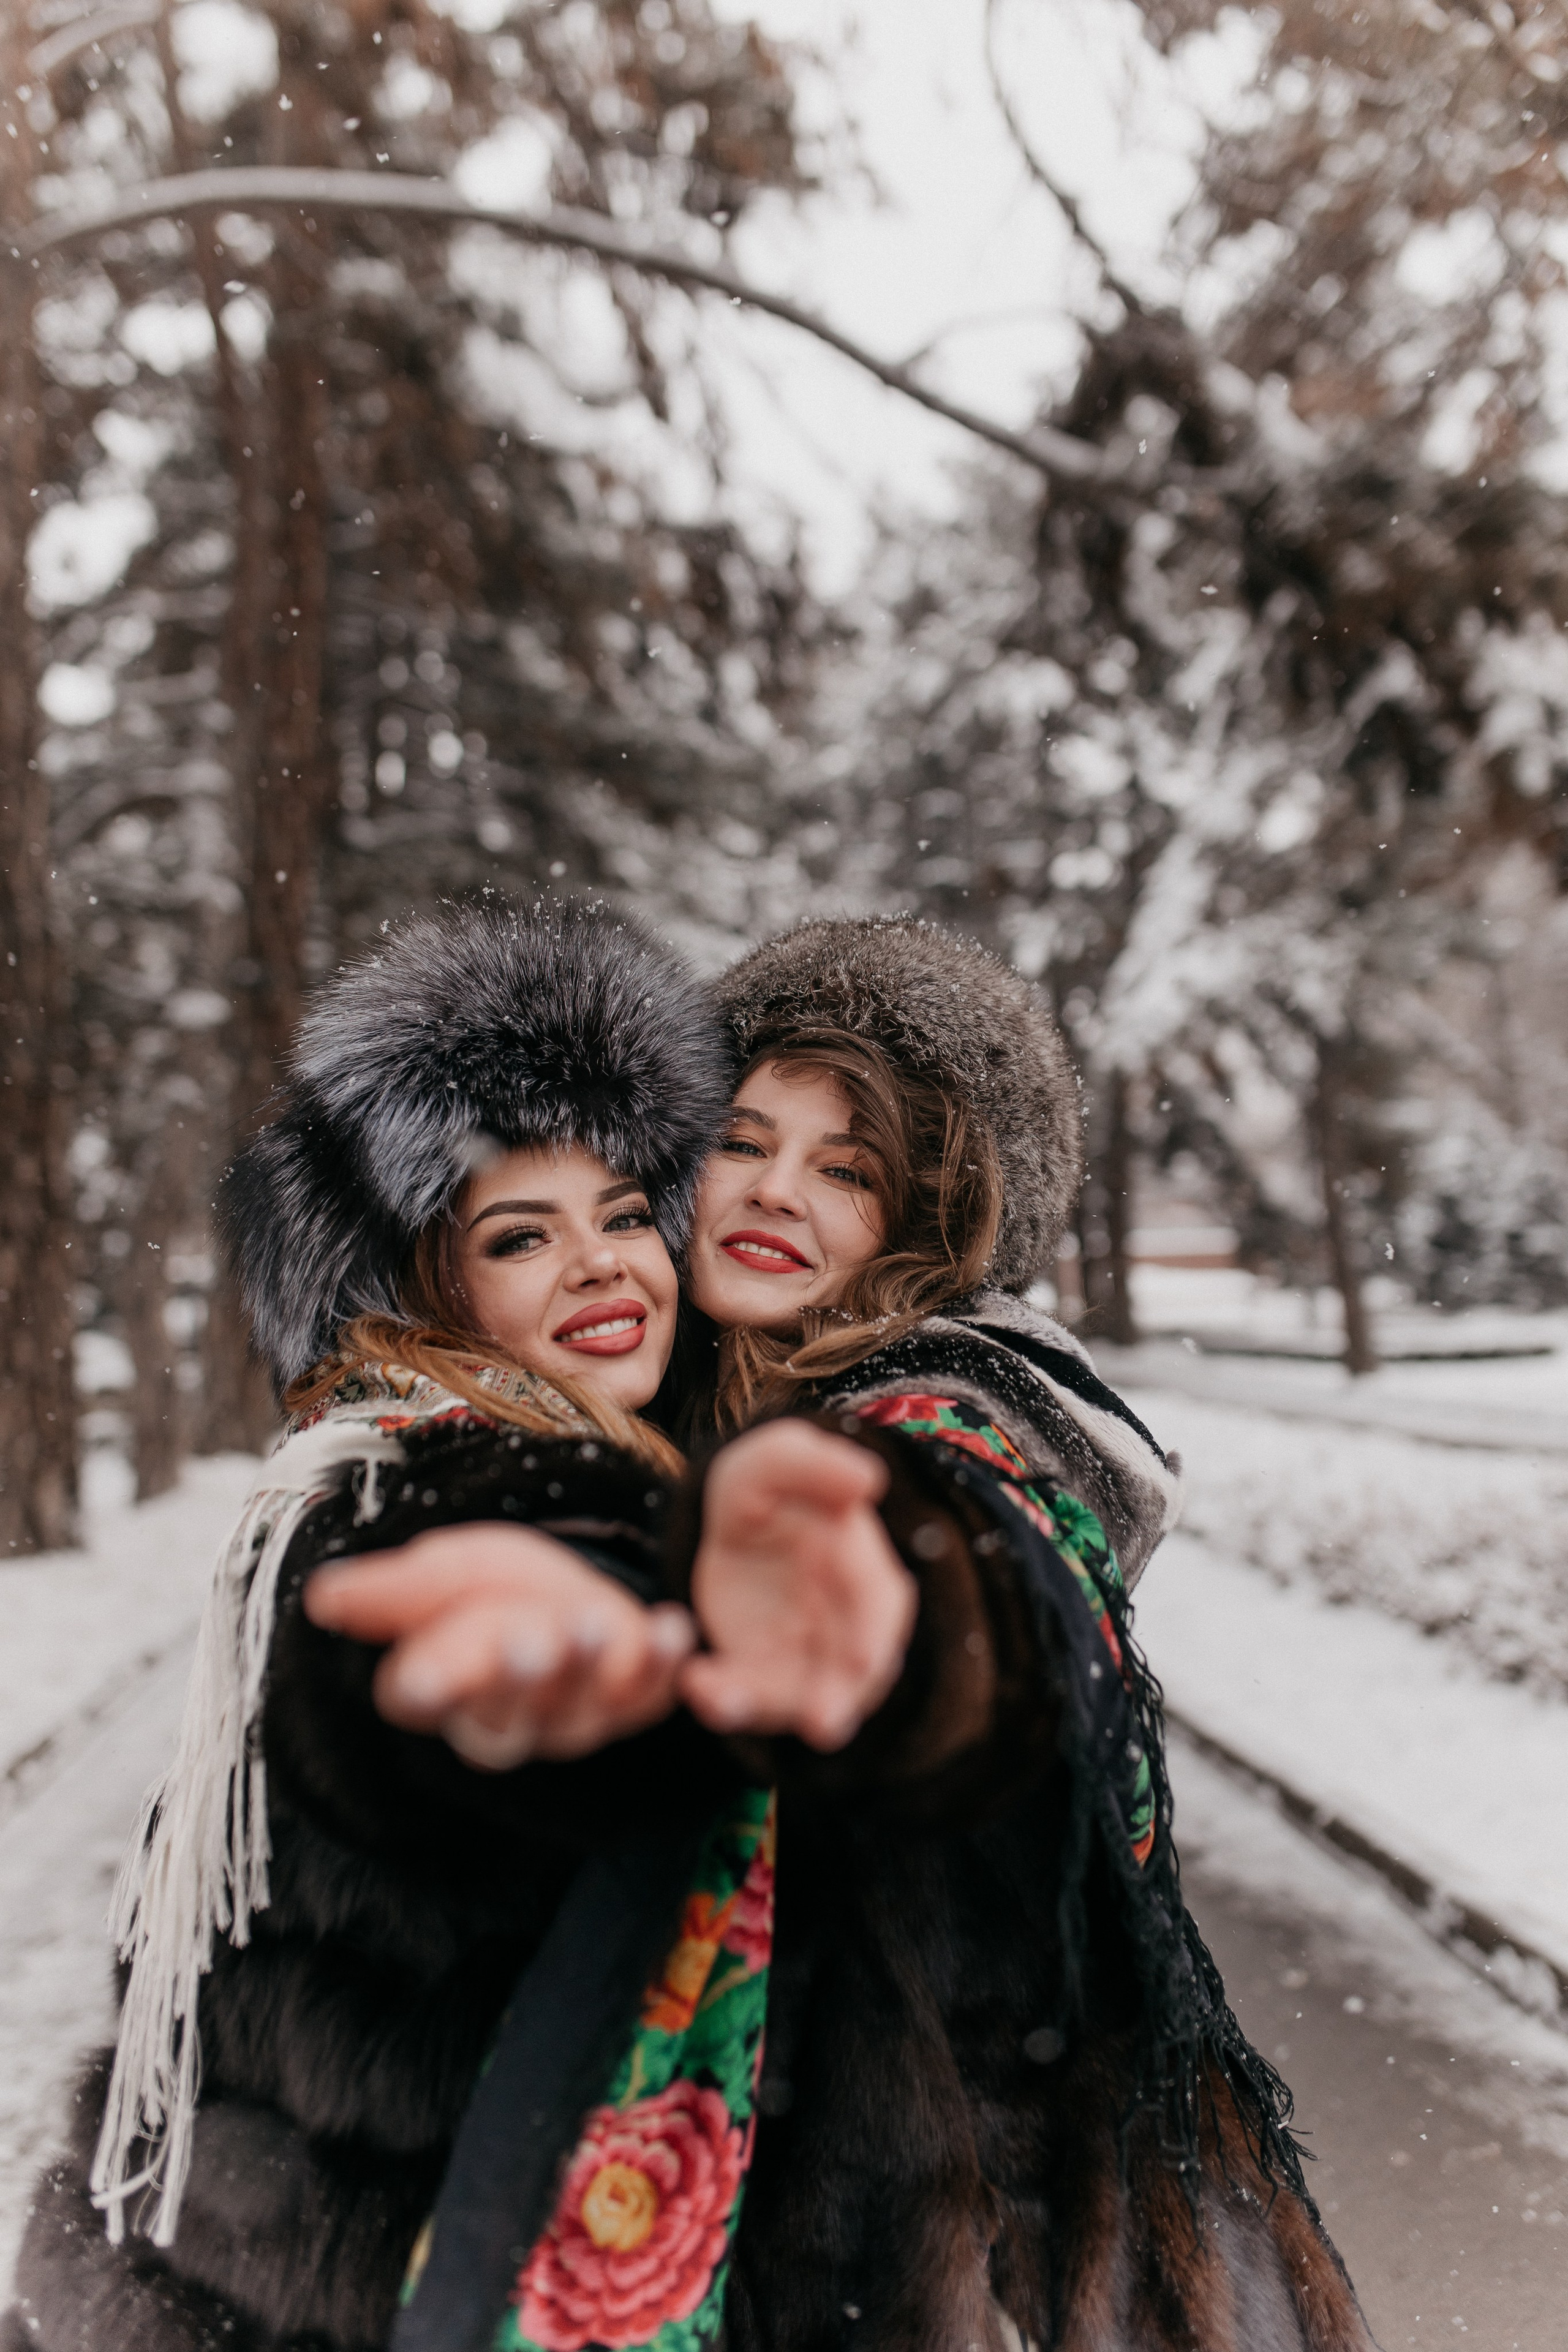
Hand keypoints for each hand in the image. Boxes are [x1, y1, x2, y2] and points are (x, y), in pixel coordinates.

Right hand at [305, 1525, 695, 1769]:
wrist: (570, 1588)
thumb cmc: (496, 1589)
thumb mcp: (447, 1573)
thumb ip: (394, 1591)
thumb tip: (321, 1596)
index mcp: (446, 1689)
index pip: (426, 1696)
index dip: (428, 1686)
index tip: (421, 1677)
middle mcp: (509, 1719)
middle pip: (505, 1713)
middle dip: (517, 1676)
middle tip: (528, 1641)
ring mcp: (576, 1717)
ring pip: (577, 1711)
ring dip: (586, 1667)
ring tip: (591, 1623)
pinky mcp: (634, 1701)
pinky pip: (649, 1694)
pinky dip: (662, 1665)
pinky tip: (671, 1629)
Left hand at [680, 1420, 917, 1751]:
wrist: (723, 1528)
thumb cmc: (764, 1491)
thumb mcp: (775, 1462)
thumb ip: (813, 1465)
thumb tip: (868, 1479)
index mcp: (858, 1565)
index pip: (877, 1604)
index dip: (873, 1634)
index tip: (864, 1661)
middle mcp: (841, 1621)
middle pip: (851, 1671)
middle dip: (839, 1698)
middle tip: (823, 1723)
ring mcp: (803, 1656)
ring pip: (798, 1695)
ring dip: (769, 1707)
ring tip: (724, 1703)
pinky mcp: (761, 1675)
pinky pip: (748, 1697)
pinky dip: (725, 1697)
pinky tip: (695, 1681)